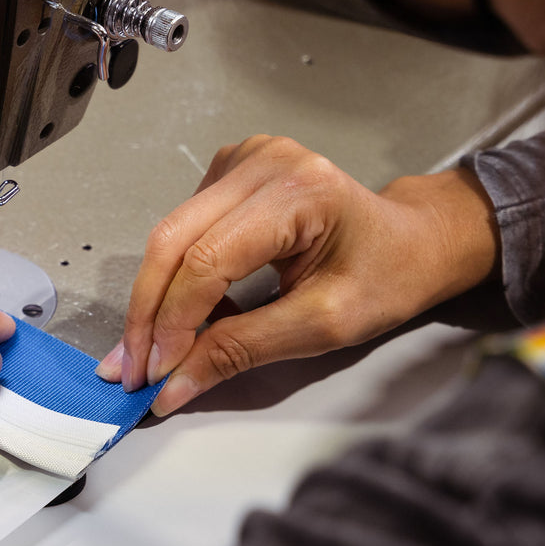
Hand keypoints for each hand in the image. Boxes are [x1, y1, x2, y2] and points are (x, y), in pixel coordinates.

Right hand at [96, 135, 497, 413]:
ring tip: (156, 351)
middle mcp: (263, 161)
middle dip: (148, 314)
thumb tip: (171, 386)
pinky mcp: (229, 169)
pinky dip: (176, 277)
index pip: (207, 261)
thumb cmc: (386, 277)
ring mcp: (243, 158)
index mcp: (298, 191)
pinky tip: (193, 310)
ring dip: (155, 299)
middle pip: (173, 241)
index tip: (154, 376)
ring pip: (169, 236)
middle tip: (131, 369)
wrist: (413, 239)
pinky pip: (182, 228)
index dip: (173, 323)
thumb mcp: (322, 326)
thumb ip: (241, 351)